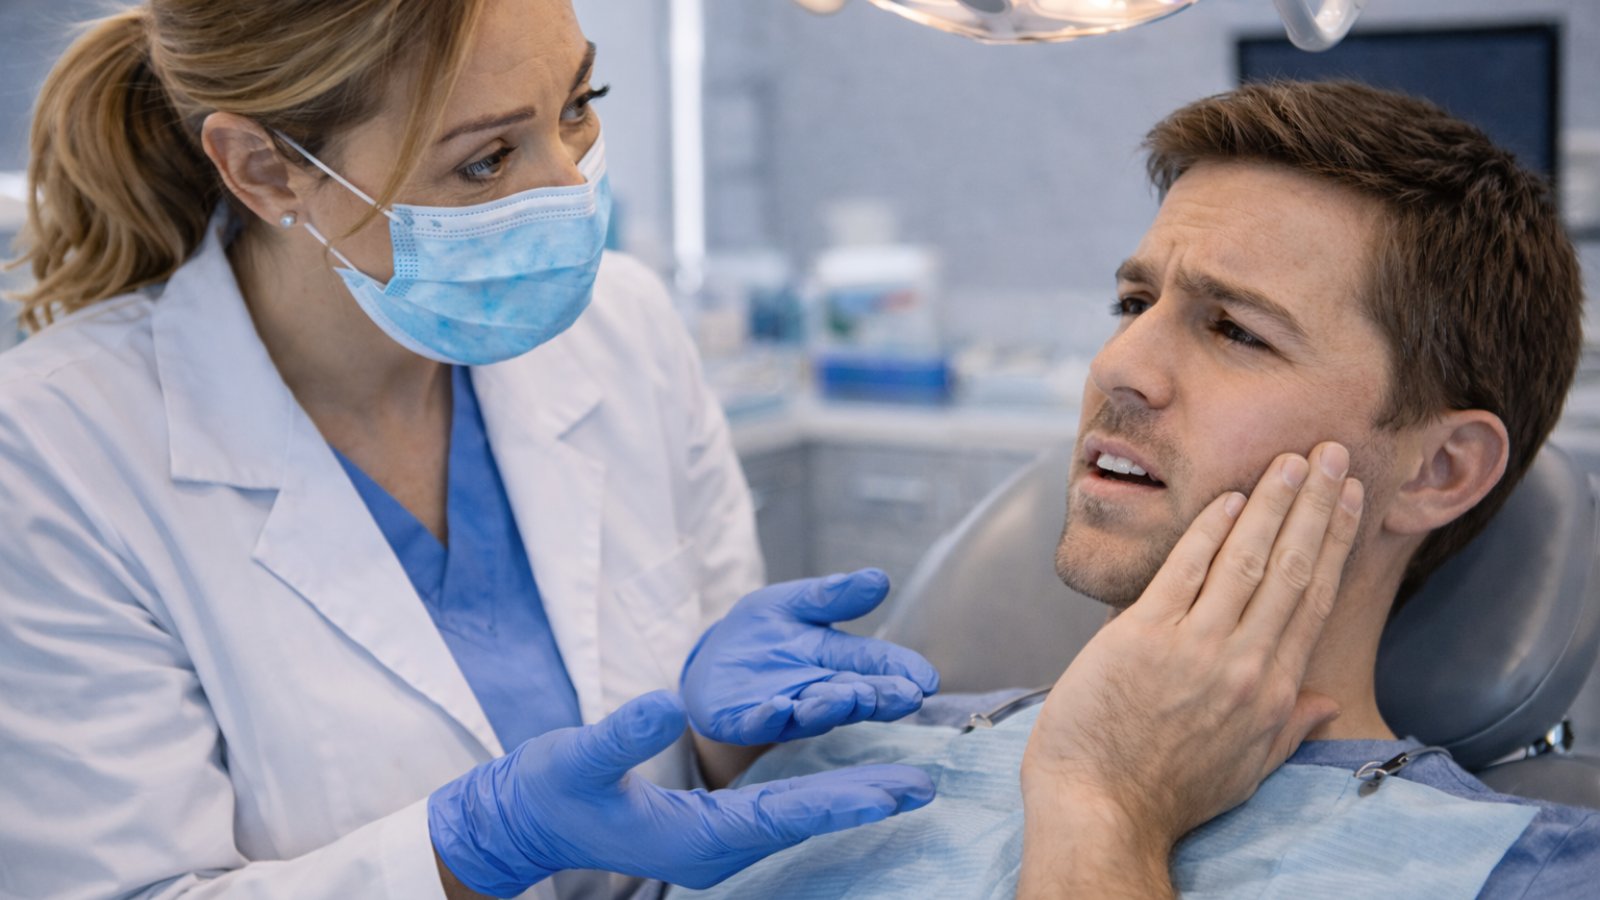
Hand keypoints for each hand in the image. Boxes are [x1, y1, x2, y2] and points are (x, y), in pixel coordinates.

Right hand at [429, 690, 934, 895]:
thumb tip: (666, 701)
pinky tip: (849, 784)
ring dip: (849, 800)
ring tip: (905, 783)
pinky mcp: (711, 833)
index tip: (897, 789)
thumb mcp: (579, 757)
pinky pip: (778, 815)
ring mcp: (716, 845)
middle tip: (927, 785)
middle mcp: (717, 848)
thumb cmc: (553, 790)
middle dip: (865, 802)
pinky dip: (818, 798)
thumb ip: (621, 734)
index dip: (844, 801)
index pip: (784, 815)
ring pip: (796, 819)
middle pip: (804, 820)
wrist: (529, 820)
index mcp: (696, 836)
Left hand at [680, 569, 940, 744]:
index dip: (902, 671)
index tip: (928, 680)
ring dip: (831, 706)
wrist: (711, 662)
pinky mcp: (745, 721)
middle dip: (879, 696)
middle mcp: (819, 691)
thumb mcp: (795, 603)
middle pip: (855, 694)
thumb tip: (880, 579)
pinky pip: (760, 722)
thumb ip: (833, 596)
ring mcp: (785, 710)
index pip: (876, 664)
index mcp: (837, 660)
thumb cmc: (764, 632)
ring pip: (814, 712)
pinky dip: (771, 716)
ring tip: (848, 695)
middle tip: (906, 697)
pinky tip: (781, 706)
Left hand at [1019, 443, 1362, 895]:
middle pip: (1289, 568)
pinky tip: (1227, 497)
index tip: (1348, 499)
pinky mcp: (1141, 637)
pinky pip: (1183, 571)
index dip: (1333, 542)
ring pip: (1244, 560)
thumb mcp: (1245, 771)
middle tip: (1331, 453)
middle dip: (1314, 505)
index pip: (1313, 598)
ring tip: (1289, 459)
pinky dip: (1208, 530)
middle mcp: (1242, 664)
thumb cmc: (1166, 795)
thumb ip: (1288, 729)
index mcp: (1272, 692)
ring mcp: (1192, 648)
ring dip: (1270, 503)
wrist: (1101, 810)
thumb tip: (1325, 702)